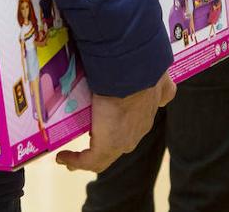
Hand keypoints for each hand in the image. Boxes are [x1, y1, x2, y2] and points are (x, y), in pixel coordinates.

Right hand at [56, 71, 175, 172]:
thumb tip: (166, 82)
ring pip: (105, 154)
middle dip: (104, 143)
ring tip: (70, 156)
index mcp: (146, 114)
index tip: (107, 124)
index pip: (135, 126)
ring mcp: (124, 141)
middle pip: (120, 142)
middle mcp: (137, 131)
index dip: (122, 127)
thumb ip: (160, 83)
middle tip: (87, 138)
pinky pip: (90, 160)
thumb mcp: (153, 76)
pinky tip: (62, 156)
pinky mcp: (108, 146)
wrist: (133, 73)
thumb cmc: (138, 67)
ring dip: (87, 155)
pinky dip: (75, 160)